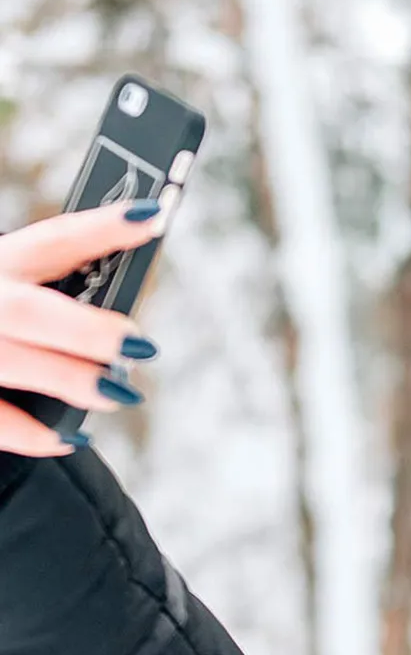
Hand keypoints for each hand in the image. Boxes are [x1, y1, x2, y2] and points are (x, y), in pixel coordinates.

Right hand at [0, 199, 164, 456]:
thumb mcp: (14, 286)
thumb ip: (55, 301)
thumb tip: (128, 334)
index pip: (52, 240)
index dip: (103, 228)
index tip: (153, 215)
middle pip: (28, 310)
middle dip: (87, 329)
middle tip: (140, 345)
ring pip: (12, 361)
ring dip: (70, 379)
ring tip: (118, 393)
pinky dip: (34, 434)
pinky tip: (71, 438)